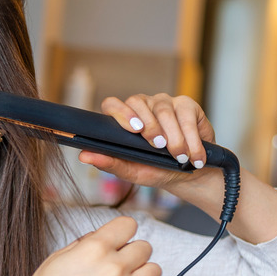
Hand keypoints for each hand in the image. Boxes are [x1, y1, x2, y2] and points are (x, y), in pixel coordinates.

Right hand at [10, 216, 160, 275]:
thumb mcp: (55, 259)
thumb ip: (83, 244)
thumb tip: (102, 237)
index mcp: (93, 249)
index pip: (128, 224)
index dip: (122, 232)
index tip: (118, 241)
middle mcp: (112, 267)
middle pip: (145, 247)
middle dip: (132, 254)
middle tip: (117, 267)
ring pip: (154, 271)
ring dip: (141, 275)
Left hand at [78, 93, 216, 189]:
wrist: (190, 174)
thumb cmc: (157, 170)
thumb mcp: (133, 171)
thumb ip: (109, 163)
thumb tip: (83, 156)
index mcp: (124, 120)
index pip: (112, 105)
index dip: (121, 113)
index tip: (134, 130)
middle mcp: (142, 107)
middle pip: (138, 101)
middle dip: (149, 125)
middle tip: (159, 146)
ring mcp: (164, 103)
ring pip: (164, 110)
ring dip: (173, 137)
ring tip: (179, 157)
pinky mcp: (187, 105)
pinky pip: (186, 115)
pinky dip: (191, 138)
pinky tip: (193, 155)